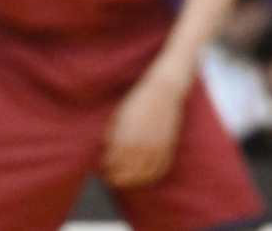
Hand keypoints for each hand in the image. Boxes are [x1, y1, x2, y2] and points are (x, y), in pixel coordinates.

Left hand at [101, 74, 184, 188]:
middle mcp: (140, 148)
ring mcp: (156, 148)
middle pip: (126, 176)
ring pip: (143, 176)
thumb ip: (110, 138)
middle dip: (117, 178)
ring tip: (128, 179)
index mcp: (124, 141)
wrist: (163, 91)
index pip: (111, 166)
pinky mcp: (168, 147)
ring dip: (134, 180)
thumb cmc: (137, 103)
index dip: (106, 170)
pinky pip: (160, 169)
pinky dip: (152, 176)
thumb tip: (105, 154)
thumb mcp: (117, 119)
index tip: (103, 170)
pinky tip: (145, 175)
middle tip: (112, 177)